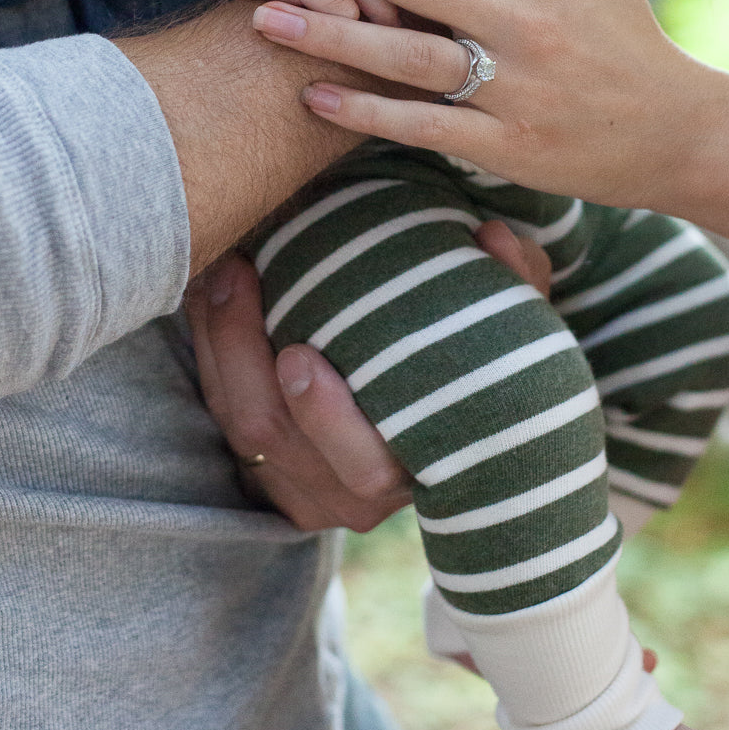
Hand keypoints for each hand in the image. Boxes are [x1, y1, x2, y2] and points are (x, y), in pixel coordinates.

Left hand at [185, 221, 555, 531]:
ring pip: (238, 424)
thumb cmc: (479, 378)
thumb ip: (518, 288)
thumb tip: (494, 233)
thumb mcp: (513, 335)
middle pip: (274, 439)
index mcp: (419, 470)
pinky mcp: (265, 475)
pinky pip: (222, 416)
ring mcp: (302, 490)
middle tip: (237, 278)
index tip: (298, 354)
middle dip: (241, 358)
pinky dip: (210, 353)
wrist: (440, 430)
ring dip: (217, 342)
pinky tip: (210, 296)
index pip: (366, 467)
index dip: (326, 418)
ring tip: (220, 269)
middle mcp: (352, 496)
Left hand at [241, 0, 696, 210]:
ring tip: (262, 16)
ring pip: (406, 53)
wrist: (677, 132)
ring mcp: (512, 86)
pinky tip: (312, 98)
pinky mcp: (504, 145)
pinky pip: (423, 126)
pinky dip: (366, 113)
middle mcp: (523, 19)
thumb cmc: (626, 37)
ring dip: (329, 32)